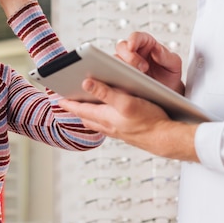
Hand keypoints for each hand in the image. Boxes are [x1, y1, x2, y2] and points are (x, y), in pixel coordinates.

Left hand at [58, 78, 198, 160]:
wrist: (166, 139)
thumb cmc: (149, 120)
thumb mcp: (126, 102)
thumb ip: (105, 92)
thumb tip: (85, 83)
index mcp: (105, 117)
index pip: (80, 109)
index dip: (68, 103)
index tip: (57, 98)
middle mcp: (108, 125)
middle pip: (86, 117)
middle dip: (75, 109)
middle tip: (67, 102)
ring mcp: (117, 131)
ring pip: (96, 122)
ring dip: (87, 115)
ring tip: (82, 108)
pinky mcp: (126, 133)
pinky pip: (107, 126)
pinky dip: (101, 120)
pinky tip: (106, 117)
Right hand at [115, 32, 184, 93]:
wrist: (167, 90)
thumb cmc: (170, 74)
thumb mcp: (174, 64)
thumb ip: (167, 56)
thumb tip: (157, 50)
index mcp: (147, 44)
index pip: (137, 37)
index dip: (133, 39)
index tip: (132, 46)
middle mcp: (134, 52)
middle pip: (122, 47)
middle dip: (129, 56)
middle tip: (142, 68)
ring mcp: (126, 64)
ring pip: (115, 61)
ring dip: (123, 68)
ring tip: (136, 78)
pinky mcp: (121, 76)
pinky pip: (113, 74)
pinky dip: (117, 77)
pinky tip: (126, 83)